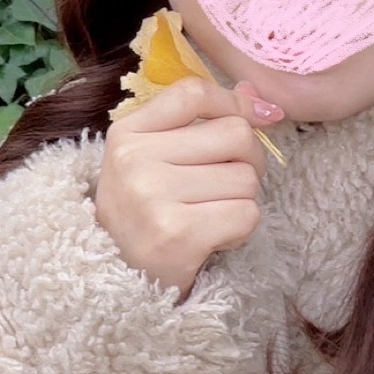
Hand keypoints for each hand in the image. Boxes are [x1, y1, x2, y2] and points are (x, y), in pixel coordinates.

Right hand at [93, 78, 283, 296]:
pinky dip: (241, 230)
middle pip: (235, 134)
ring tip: (211, 215)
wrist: (114, 280)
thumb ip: (202, 121)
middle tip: (227, 184)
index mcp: (126, 133)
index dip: (234, 103)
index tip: (252, 119)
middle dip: (248, 160)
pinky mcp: (177, 233)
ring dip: (242, 200)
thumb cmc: (142, 213)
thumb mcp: (153, 158)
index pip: (193, 93)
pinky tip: (214, 237)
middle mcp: (134, 159)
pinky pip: (247, 214)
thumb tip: (259, 94)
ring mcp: (152, 195)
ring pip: (246, 178)